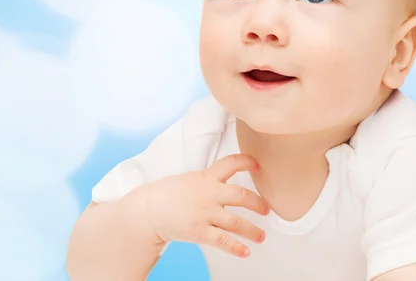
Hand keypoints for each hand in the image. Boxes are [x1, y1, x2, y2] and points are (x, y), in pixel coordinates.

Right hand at [146, 154, 269, 257]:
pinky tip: (245, 252)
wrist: (148, 210)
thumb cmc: (167, 193)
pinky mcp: (199, 231)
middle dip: (257, 203)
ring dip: (252, 230)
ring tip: (262, 236)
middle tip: (267, 209)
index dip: (245, 162)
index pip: (230, 164)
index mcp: (205, 177)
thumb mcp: (189, 179)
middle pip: (241, 195)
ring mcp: (205, 213)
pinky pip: (222, 241)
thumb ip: (207, 181)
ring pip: (236, 222)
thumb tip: (223, 184)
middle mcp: (208, 193)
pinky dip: (236, 247)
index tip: (257, 163)